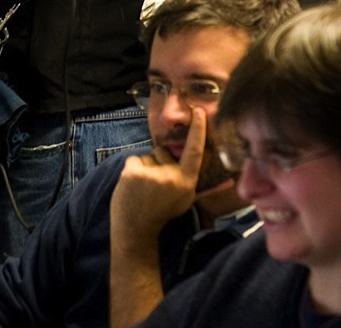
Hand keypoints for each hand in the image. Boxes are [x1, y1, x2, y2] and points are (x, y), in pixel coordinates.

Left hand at [110, 107, 205, 243]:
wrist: (136, 229)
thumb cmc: (161, 212)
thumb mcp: (184, 199)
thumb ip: (190, 179)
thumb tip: (208, 167)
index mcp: (187, 182)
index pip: (194, 151)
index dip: (198, 130)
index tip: (198, 112)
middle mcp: (171, 177)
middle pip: (163, 151)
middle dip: (158, 162)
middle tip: (154, 184)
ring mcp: (152, 174)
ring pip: (148, 156)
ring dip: (145, 167)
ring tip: (143, 187)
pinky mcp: (134, 172)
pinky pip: (134, 159)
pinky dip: (132, 169)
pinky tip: (133, 185)